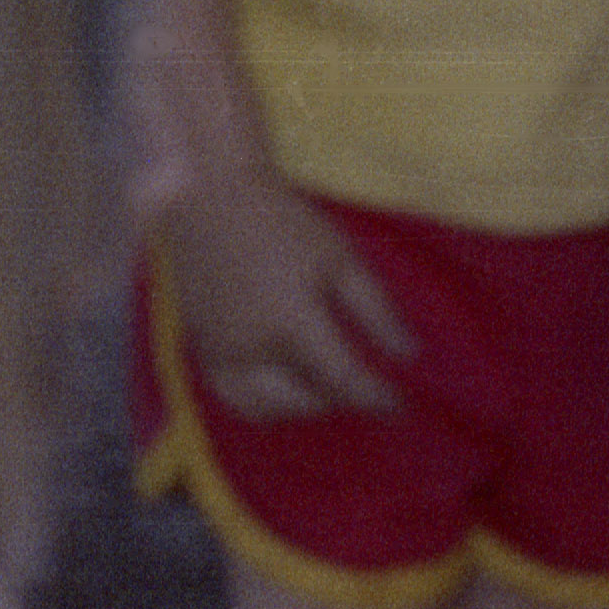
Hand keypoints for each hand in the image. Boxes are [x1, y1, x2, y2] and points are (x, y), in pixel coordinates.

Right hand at [156, 170, 414, 420]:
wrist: (208, 197)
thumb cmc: (280, 221)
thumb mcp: (338, 257)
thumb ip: (375, 311)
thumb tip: (408, 356)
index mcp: (291, 325)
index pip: (343, 381)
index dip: (376, 398)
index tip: (399, 403)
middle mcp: (252, 352)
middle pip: (305, 403)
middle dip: (338, 399)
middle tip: (359, 383)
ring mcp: (220, 356)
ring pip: (265, 411)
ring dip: (300, 408)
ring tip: (321, 384)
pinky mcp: (200, 351)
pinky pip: (234, 397)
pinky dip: (264, 402)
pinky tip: (283, 380)